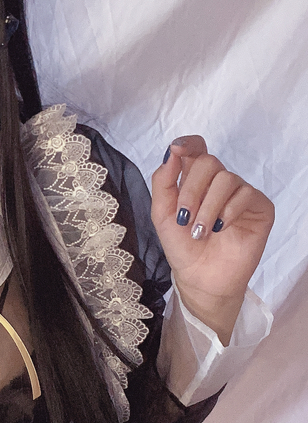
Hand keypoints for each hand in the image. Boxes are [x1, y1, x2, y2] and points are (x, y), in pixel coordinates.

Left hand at [151, 136, 274, 342]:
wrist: (200, 279)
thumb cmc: (182, 247)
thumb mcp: (162, 214)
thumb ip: (163, 182)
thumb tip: (172, 152)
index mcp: (195, 180)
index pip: (197, 149)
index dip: (188, 144)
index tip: (178, 150)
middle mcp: (218, 183)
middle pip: (209, 162)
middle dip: (192, 189)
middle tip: (184, 218)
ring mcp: (240, 194)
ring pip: (226, 179)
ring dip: (208, 207)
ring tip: (200, 232)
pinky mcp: (259, 208)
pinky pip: (246, 194)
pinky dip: (229, 211)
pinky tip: (220, 228)